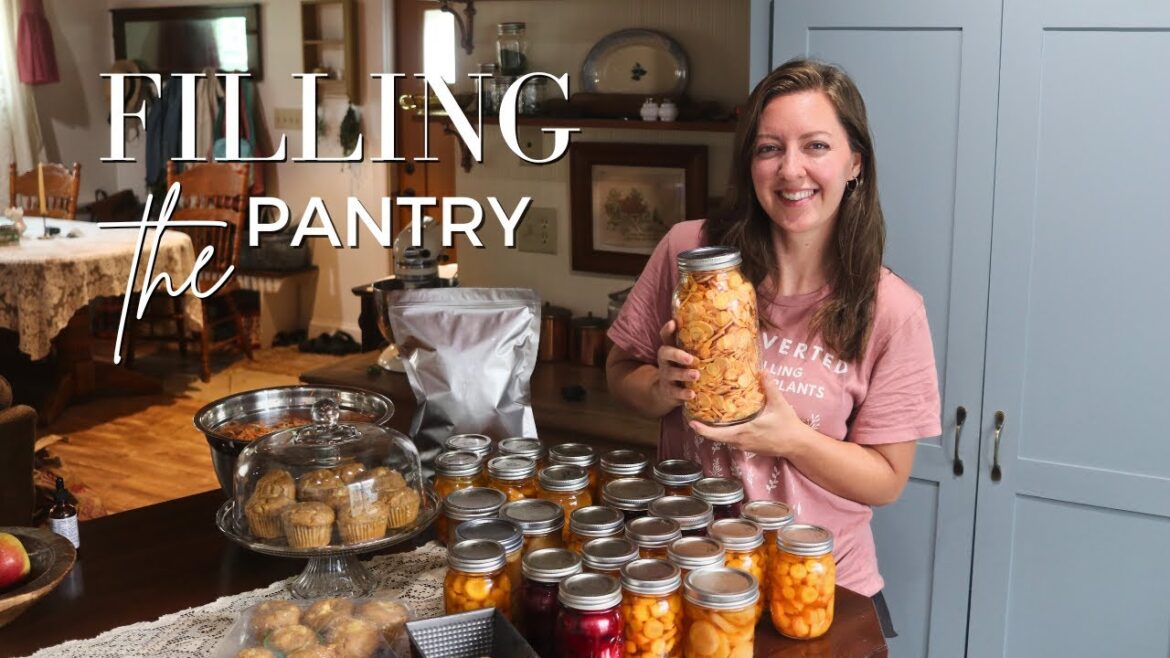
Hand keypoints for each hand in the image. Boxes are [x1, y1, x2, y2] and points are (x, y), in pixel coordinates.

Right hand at [653, 319, 699, 408]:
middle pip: (665, 353)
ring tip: (696, 375)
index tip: (673, 323)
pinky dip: (683, 394)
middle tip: (690, 358)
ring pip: (671, 374)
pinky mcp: (669, 392)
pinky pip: (675, 393)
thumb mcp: (685, 356)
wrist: (665, 393)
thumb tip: (722, 328)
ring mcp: (666, 377)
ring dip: (683, 374)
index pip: (665, 336)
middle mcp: (665, 361)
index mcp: (670, 349)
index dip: (667, 330)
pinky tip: (692, 394)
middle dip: (677, 354)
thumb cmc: (681, 368)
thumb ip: (695, 344)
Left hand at [688, 375, 808, 457]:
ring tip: (707, 417)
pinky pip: (732, 441)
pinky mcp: (750, 448)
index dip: (702, 430)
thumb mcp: (779, 404)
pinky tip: (725, 423)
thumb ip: (769, 387)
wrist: (797, 445)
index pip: (717, 434)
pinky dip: (725, 433)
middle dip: (705, 428)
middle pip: (716, 437)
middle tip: (695, 415)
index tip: (691, 422)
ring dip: (715, 431)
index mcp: (743, 432)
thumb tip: (762, 370)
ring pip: (724, 439)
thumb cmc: (787, 425)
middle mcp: (741, 442)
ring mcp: (745, 446)